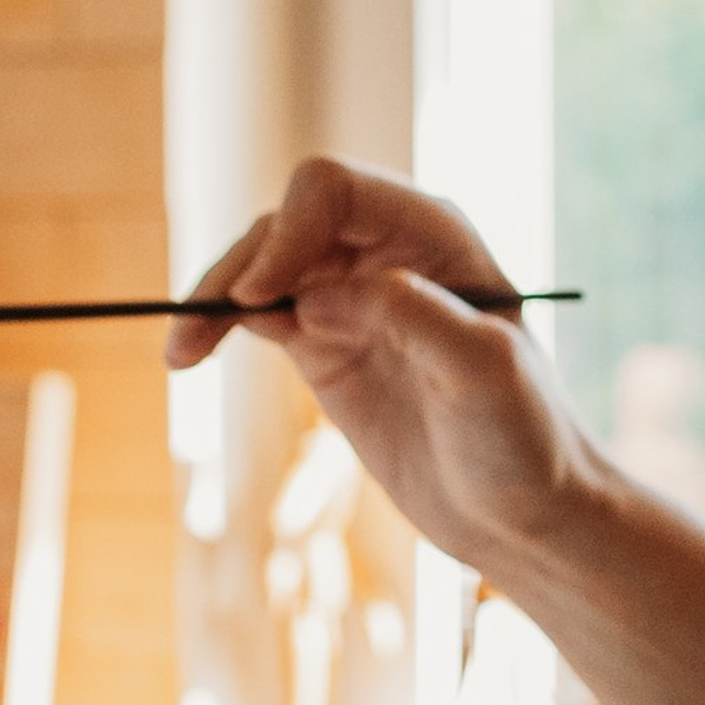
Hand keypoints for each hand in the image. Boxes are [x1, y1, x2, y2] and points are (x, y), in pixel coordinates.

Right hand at [166, 158, 598, 571]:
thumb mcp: (483, 372)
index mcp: (436, 234)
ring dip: (216, 295)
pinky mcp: (324, 344)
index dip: (288, 230)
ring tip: (182, 351)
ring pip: (262, 264)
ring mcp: (351, 297)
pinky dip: (219, 326)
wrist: (521, 513)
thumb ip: (413, 315)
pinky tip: (192, 354)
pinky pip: (258, 312)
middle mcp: (388, 250)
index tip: (260, 298)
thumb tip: (320, 294)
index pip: (336, 190)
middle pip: (287, 220)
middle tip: (201, 332)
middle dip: (241, 264)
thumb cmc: (522, 437)